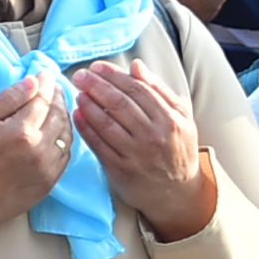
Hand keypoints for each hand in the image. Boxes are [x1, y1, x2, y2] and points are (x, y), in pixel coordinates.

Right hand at [0, 71, 73, 249]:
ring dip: (64, 115)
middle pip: (59, 114)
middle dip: (58, 96)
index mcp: (21, 132)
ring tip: (56, 105)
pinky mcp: (51, 181)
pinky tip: (56, 129)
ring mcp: (49, 168)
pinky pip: (66, 153)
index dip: (46, 83)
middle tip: (54, 86)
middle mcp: (41, 149)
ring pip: (67, 133)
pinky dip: (65, 137)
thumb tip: (33, 82)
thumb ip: (7, 100)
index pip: (42, 99)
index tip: (46, 73)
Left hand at [72, 58, 215, 240]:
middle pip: (119, 103)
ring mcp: (136, 154)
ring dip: (88, 105)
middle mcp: (153, 136)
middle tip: (80, 76)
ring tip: (78, 92)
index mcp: (169, 120)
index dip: (114, 76)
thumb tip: (136, 66)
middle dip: (96, 86)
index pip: (137, 89)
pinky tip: (77, 115)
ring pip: (106, 123)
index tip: (97, 67)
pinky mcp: (120, 170)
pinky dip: (86, 128)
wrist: (177, 192)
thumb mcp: (181, 117)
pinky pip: (98, 145)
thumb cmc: (178, 150)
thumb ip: (159, 90)